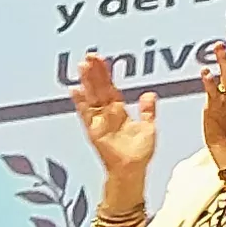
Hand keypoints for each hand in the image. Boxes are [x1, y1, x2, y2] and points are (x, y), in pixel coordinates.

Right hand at [71, 53, 158, 195]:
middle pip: (99, 88)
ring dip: (87, 82)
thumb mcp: (149, 128)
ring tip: (82, 66)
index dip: (106, 74)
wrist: (132, 171)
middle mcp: (107, 113)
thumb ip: (148, 111)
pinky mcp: (94, 131)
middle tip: (89, 55)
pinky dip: (80, 104)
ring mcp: (99, 121)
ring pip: (92, 97)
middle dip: (94, 73)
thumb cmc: (140, 152)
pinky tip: (75, 91)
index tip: (100, 59)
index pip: (111, 87)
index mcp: (119, 110)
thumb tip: (150, 94)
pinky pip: (86, 115)